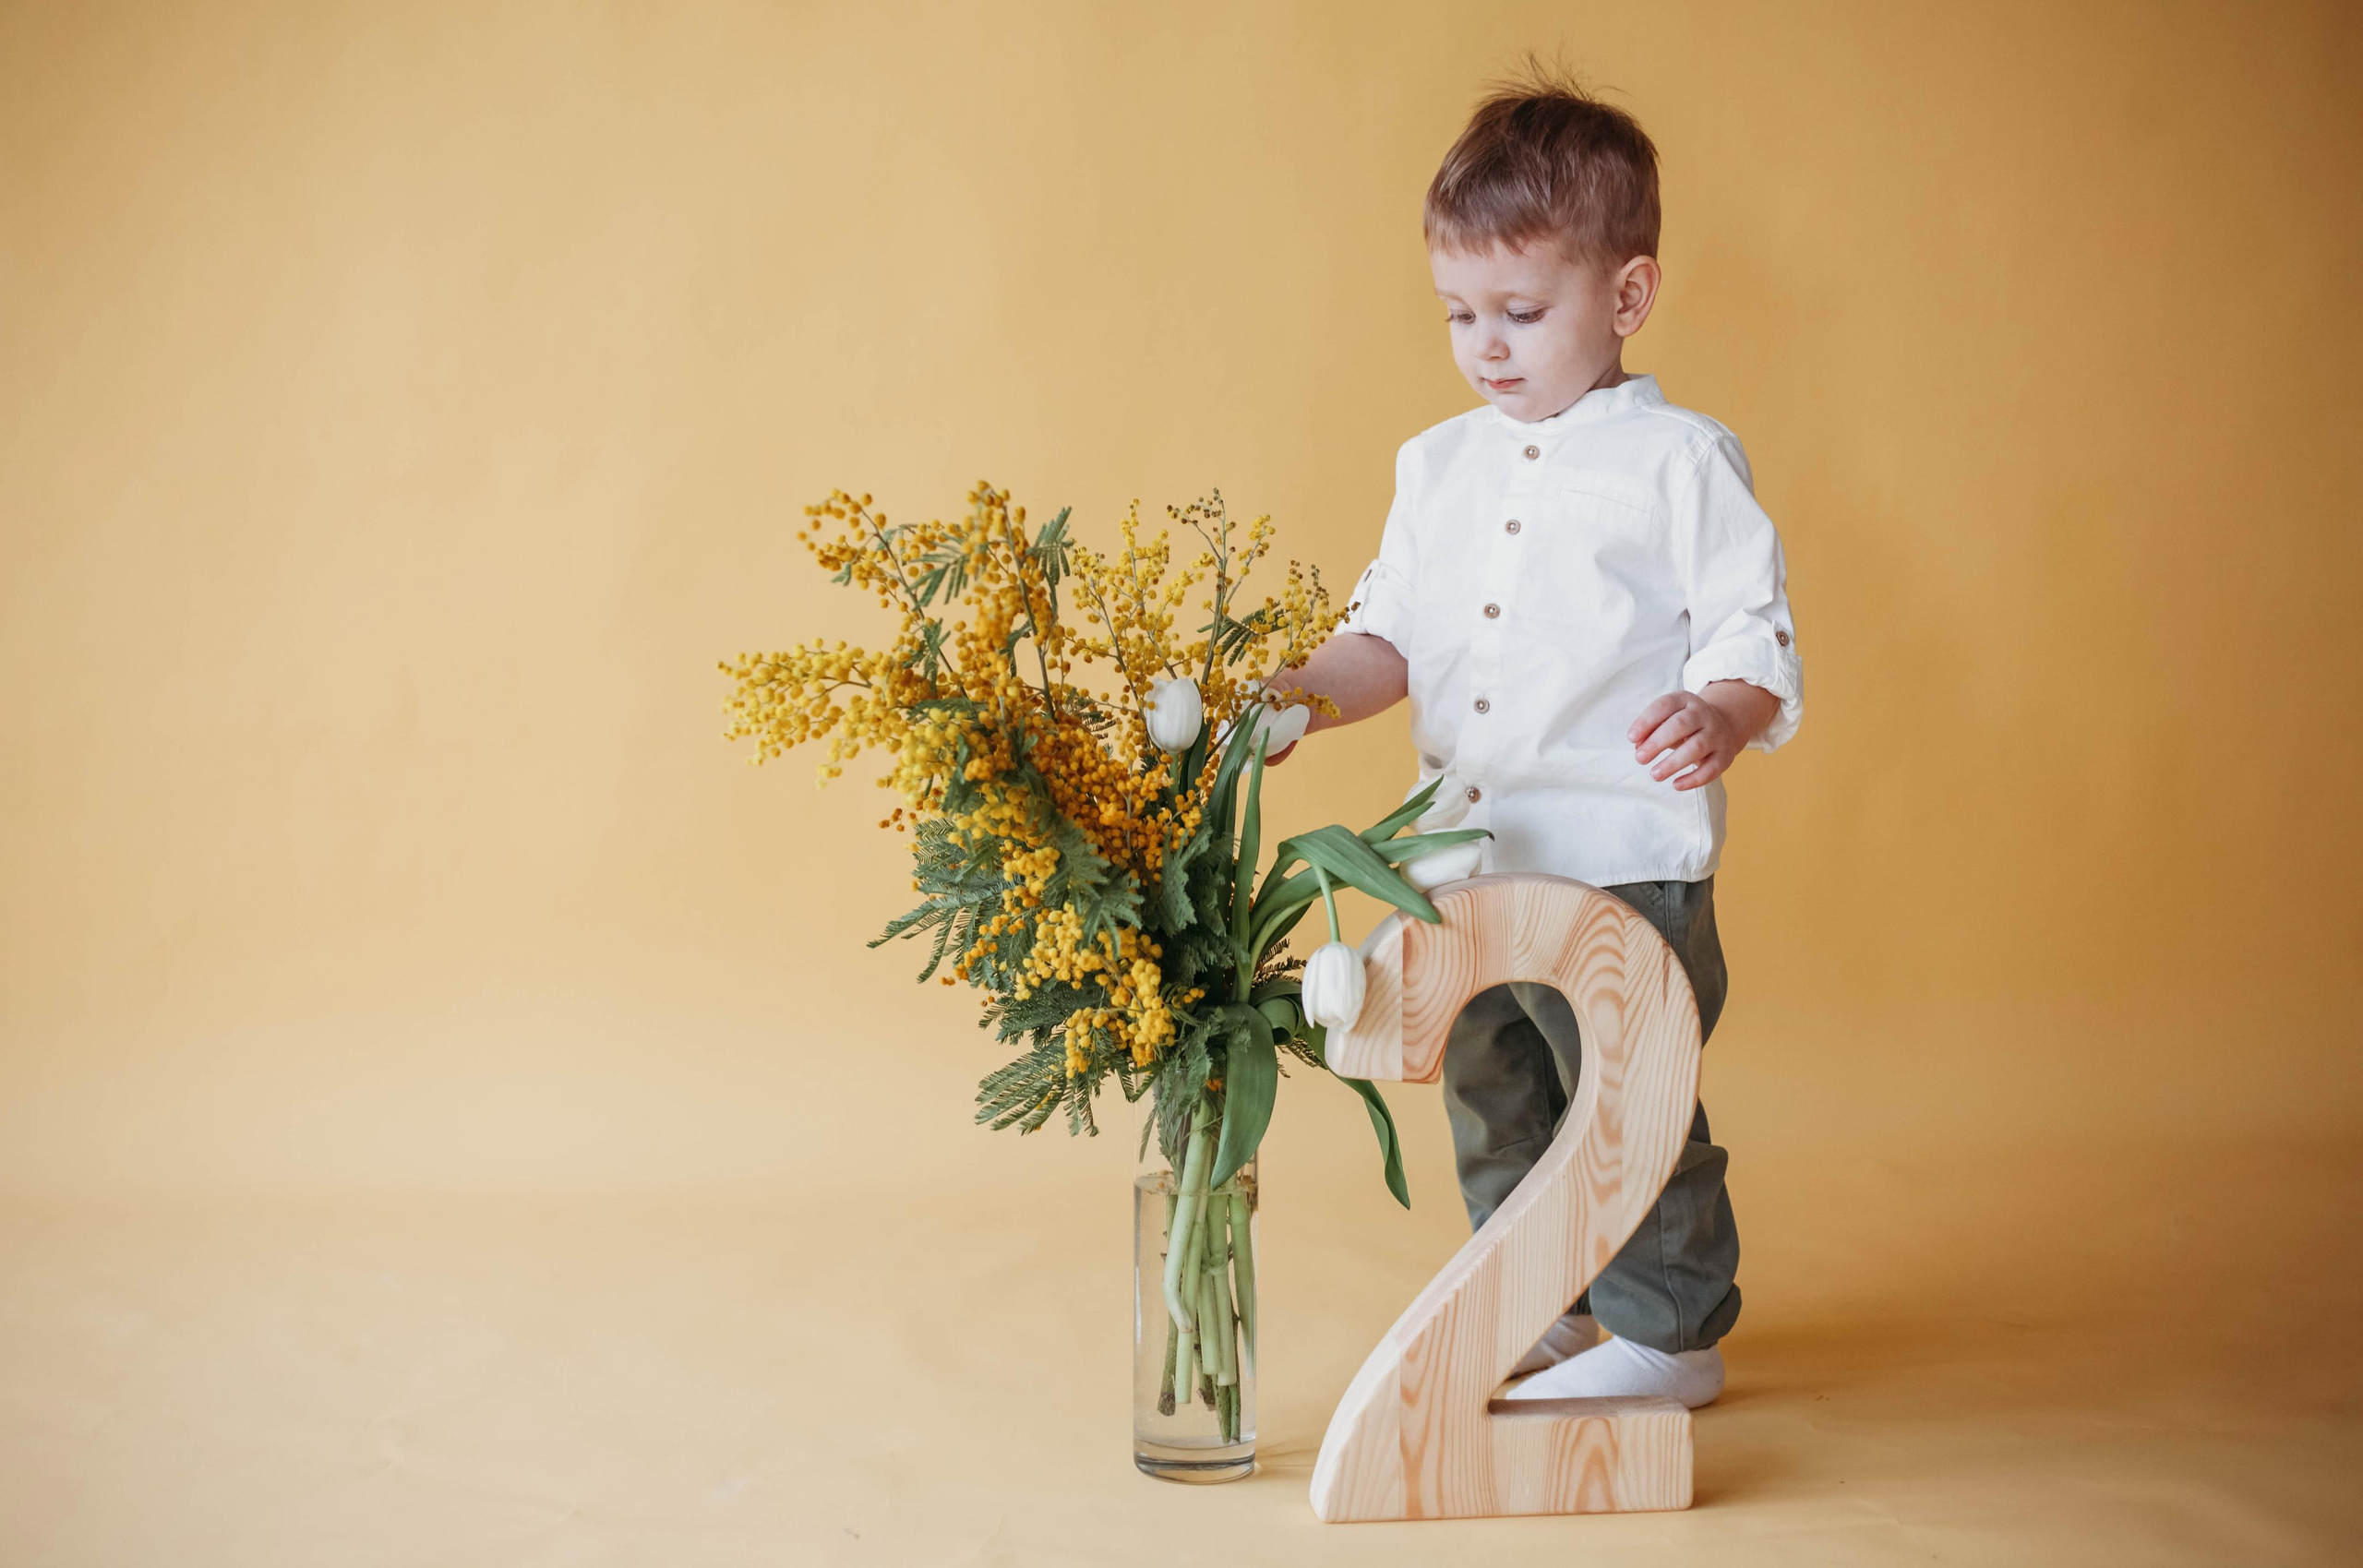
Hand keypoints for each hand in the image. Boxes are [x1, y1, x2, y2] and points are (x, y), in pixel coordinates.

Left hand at [1626, 682, 1775, 790]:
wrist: (1724, 725)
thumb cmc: (1685, 725)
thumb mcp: (1668, 719)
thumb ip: (1651, 730)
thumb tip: (1638, 747)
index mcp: (1685, 700)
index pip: (1664, 705)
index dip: (1646, 721)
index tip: (1631, 738)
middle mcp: (1703, 715)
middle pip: (1680, 725)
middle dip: (1657, 742)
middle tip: (1639, 759)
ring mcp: (1716, 734)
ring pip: (1696, 747)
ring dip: (1673, 763)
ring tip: (1654, 774)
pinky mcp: (1725, 755)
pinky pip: (1711, 769)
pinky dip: (1693, 779)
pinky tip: (1676, 785)